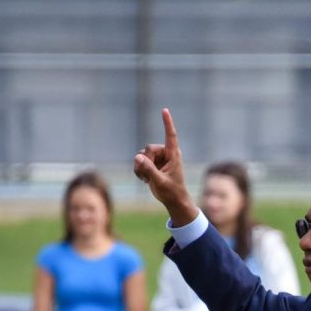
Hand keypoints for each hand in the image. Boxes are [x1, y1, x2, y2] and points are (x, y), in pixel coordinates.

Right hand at [134, 109, 197, 224]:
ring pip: (141, 155)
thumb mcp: (160, 181)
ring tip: (148, 179)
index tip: (165, 110)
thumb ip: (149, 169)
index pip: (170, 135)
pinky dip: (139, 170)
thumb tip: (137, 157)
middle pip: (148, 149)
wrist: (173, 200)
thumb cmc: (172, 191)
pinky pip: (138, 161)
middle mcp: (165, 154)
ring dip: (141, 167)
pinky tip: (145, 180)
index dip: (167, 123)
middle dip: (146, 161)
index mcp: (173, 155)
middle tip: (150, 176)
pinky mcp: (152, 164)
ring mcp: (158, 158)